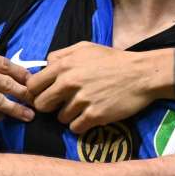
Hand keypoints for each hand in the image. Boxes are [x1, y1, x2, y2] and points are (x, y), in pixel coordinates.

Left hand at [27, 42, 153, 132]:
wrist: (141, 74)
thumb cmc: (112, 60)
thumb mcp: (84, 48)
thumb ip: (61, 55)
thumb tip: (45, 65)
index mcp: (64, 66)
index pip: (33, 85)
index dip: (36, 92)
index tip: (45, 94)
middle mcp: (69, 83)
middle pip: (42, 105)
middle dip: (49, 106)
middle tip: (61, 104)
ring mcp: (82, 100)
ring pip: (60, 118)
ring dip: (68, 115)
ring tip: (82, 107)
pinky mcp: (95, 116)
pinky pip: (75, 127)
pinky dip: (80, 124)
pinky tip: (89, 115)